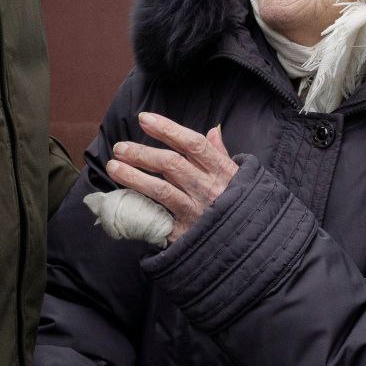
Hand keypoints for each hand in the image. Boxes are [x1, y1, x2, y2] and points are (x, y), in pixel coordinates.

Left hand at [106, 112, 237, 242]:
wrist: (252, 246)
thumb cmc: (242, 206)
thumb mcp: (239, 177)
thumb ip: (220, 153)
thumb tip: (213, 129)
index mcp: (221, 171)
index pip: (192, 143)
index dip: (167, 129)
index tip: (144, 119)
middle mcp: (208, 189)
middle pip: (171, 164)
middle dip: (142, 153)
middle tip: (119, 148)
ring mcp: (196, 212)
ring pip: (160, 190)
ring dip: (133, 176)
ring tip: (113, 167)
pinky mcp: (185, 233)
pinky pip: (158, 217)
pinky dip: (140, 207)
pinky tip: (123, 199)